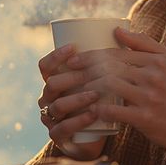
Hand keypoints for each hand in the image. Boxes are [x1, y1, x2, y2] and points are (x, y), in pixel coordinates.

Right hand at [36, 44, 104, 159]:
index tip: (74, 47)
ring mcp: (51, 118)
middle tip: (94, 73)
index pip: (45, 66)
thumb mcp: (104, 78)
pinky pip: (62, 128)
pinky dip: (77, 121)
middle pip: (51, 84)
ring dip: (77, 99)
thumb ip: (111, 57)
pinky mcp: (58, 136)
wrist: (100, 134)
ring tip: (97, 94)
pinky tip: (92, 114)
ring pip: (57, 106)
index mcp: (54, 81)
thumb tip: (120, 29)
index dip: (56, 56)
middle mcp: (48, 98)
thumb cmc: (101, 100)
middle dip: (71, 77)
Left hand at [72, 28, 165, 164]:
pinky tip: (89, 112)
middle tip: (64, 78)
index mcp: (157, 60)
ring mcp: (150, 97)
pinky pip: (115, 111)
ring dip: (86, 90)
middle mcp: (153, 75)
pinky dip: (98, 111)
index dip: (89, 57)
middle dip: (81, 72)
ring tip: (73, 95)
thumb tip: (117, 29)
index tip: (71, 62)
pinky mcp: (147, 118)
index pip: (115, 54)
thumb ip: (144, 44)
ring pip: (108, 87)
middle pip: (108, 68)